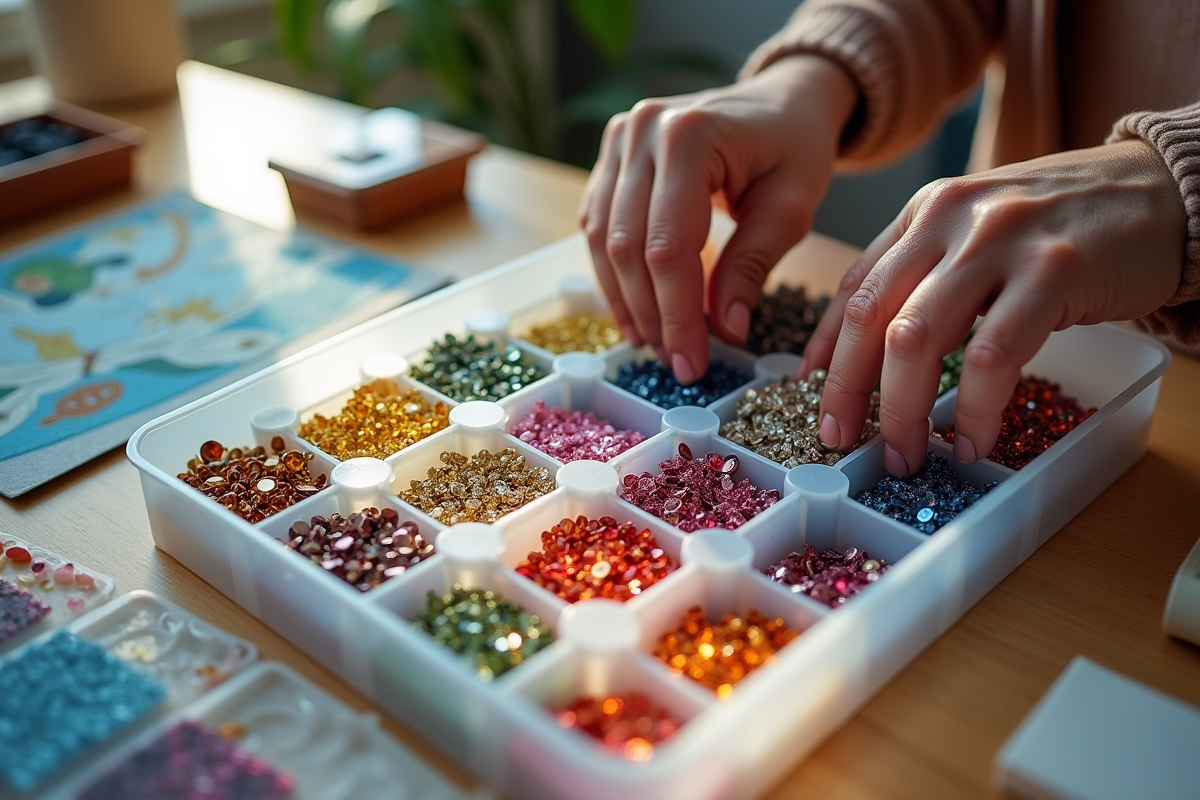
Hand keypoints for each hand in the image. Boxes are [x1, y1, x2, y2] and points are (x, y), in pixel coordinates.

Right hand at [578, 55, 856, 382]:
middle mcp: (641, 131)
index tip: (693, 363)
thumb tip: (725, 329)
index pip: (670, 246)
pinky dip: (614, 273)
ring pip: (603, 241)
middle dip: (653, 314)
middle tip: (676, 363)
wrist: (781, 99)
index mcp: (690, 137)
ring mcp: (618, 139)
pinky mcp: (609, 155)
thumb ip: (752, 266)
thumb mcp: (791, 209)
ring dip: (626, 300)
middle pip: (629, 247)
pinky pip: (597, 224)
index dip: (678, 313)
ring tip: (654, 343)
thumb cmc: (795, 147)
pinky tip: (636, 310)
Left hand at [805, 140, 1185, 474]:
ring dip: (901, 410)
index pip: (855, 286)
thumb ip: (929, 276)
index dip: (826, 348)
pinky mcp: (1054, 271)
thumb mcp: (980, 232)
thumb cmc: (1066, 224)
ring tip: (906, 455)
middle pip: (872, 316)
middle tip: (843, 439)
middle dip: (848, 389)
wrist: (1163, 189)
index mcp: (926, 212)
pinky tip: (971, 441)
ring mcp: (1000, 241)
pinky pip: (992, 356)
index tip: (810, 395)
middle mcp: (950, 217)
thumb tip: (876, 352)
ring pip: (917, 339)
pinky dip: (973, 409)